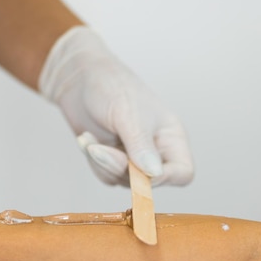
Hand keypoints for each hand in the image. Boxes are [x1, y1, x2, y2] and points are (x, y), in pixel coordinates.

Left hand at [39, 26, 193, 185]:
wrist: (77, 78)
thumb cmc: (110, 86)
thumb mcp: (127, 114)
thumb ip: (141, 145)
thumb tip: (155, 174)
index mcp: (171, 136)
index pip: (183, 172)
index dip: (164, 178)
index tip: (137, 169)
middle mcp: (157, 150)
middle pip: (148, 182)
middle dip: (120, 168)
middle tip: (99, 149)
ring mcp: (134, 157)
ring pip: (123, 182)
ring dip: (102, 163)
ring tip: (89, 138)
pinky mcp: (113, 160)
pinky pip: (106, 176)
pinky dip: (93, 160)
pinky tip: (87, 138)